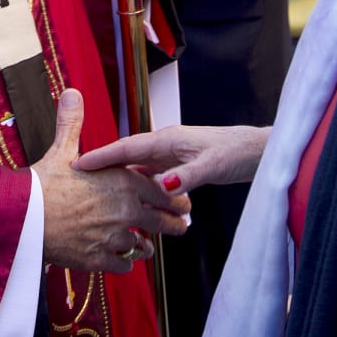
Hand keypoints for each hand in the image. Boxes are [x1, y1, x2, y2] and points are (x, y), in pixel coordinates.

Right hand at [33, 88, 189, 272]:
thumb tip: (72, 92)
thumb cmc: (42, 184)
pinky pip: (122, 264)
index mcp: (122, 183)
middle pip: (161, 221)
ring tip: (149, 247)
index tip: (182, 201)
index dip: (173, 197)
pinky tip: (123, 260)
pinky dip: (124, 263)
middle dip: (173, 224)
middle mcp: (124, 210)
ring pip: (142, 246)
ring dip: (146, 247)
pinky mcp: (99, 259)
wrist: (23, 218)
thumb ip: (73, 123)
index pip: (160, 191)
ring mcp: (113, 237)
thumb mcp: (61, 150)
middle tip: (181, 226)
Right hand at [73, 124, 269, 194]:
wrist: (257, 152)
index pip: (127, 147)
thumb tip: (163, 187)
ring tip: (97, 191)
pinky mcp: (178, 164)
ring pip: (137, 166)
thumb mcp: (212, 165)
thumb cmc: (237, 153)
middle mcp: (166, 145)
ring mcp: (171, 154)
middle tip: (78, 181)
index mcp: (168, 139)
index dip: (102, 156)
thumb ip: (187, 176)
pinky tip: (130, 197)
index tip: (78, 164)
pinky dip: (137, 184)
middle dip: (102, 166)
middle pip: (126, 156)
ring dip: (118, 177)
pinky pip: (150, 175)